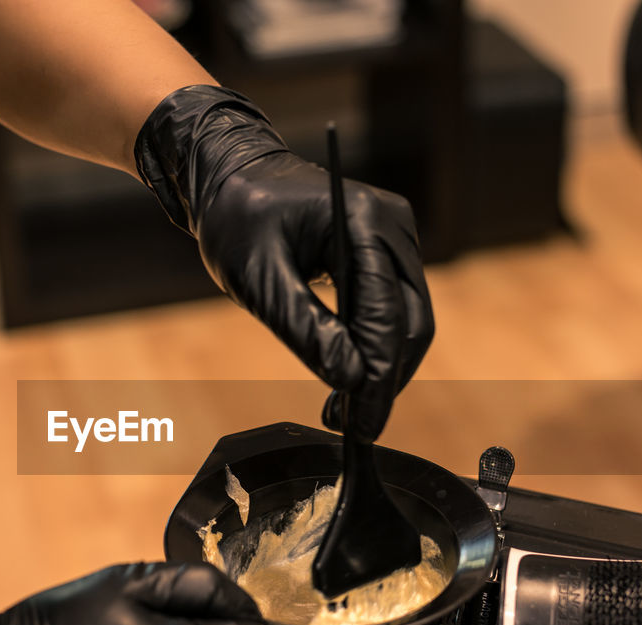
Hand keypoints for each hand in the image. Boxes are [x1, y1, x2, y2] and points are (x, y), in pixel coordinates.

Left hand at [135, 85, 433, 440]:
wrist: (232, 179)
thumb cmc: (237, 217)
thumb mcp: (258, 277)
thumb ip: (304, 326)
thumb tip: (348, 379)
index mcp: (364, 219)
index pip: (385, 310)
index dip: (377, 373)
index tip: (362, 422)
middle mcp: (392, 227)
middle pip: (409, 322)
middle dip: (384, 380)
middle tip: (353, 428)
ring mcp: (394, 240)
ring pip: (406, 323)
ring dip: (381, 372)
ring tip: (343, 415)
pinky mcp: (386, 257)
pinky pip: (392, 312)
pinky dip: (373, 350)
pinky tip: (347, 384)